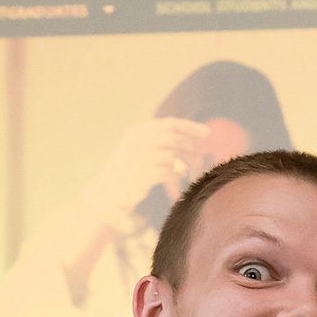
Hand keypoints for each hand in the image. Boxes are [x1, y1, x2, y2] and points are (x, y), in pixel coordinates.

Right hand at [80, 118, 212, 218]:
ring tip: (192, 176)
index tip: (207, 133)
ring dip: (188, 166)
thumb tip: (197, 145)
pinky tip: (175, 193)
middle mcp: (139, 139)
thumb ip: (164, 145)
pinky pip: (170, 174)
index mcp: (138, 131)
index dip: (190, 127)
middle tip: (202, 160)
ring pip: (175, 156)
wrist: (108, 191)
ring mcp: (141, 155)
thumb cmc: (130, 172)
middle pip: (175, 139)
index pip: (170, 124)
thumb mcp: (144, 152)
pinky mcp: (144, 172)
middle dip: (193, 149)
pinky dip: (176, 184)